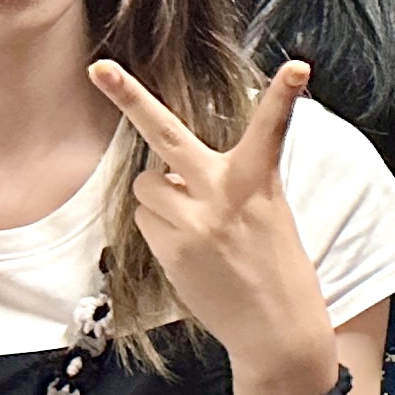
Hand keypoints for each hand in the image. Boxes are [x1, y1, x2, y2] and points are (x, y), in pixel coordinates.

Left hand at [89, 57, 336, 394]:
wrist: (275, 327)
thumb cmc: (276, 264)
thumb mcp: (269, 211)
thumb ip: (230, 180)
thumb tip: (172, 168)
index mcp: (256, 182)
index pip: (272, 129)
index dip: (284, 96)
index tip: (296, 66)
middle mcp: (220, 196)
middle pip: (166, 136)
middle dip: (129, 98)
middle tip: (99, 69)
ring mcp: (190, 224)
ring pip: (148, 186)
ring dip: (161, 196)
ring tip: (195, 223)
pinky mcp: (170, 250)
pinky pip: (146, 220)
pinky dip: (161, 227)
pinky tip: (189, 248)